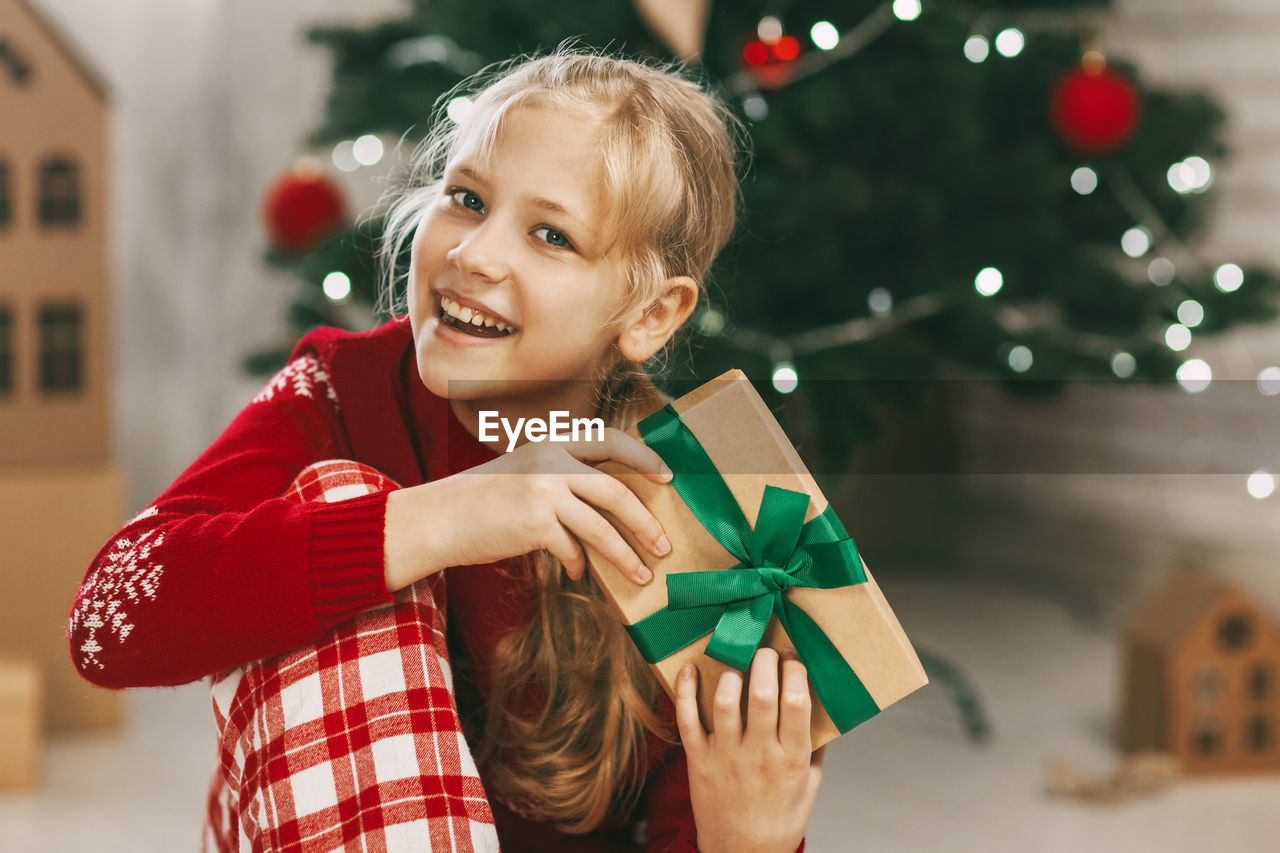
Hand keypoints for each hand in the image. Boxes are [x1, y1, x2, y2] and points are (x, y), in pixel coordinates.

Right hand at [384, 427, 671, 589]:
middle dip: (645, 520)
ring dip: (626, 554)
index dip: (643, 457)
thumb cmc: (483, 501)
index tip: (667, 476)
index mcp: (551, 443)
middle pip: (615, 490)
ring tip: (644, 574)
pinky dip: (580, 563)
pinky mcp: (533, 523)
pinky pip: (572, 548)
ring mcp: (541, 491)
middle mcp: (549, 461)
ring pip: (600, 526)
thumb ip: (562, 477)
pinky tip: (579, 572)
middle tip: (665, 543)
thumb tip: (608, 503)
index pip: (609, 441)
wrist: (437, 517)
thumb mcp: (523, 471)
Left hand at [675, 649, 825, 852]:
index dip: (794, 670)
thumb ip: (816, 747)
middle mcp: (759, 754)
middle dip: (764, 661)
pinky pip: (687, 720)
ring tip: (737, 666)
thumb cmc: (780, 820)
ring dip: (731, 675)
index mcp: (792, 758)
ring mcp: (726, 757)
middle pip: (762, 694)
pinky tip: (691, 670)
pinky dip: (685, 691)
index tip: (791, 657)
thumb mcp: (810, 785)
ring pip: (725, 702)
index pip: (796, 701)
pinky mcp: (699, 761)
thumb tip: (821, 708)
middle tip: (764, 651)